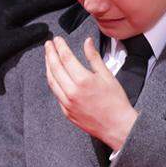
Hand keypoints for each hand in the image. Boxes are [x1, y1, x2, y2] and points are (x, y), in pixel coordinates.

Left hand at [0, 0, 75, 92]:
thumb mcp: (5, 45)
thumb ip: (25, 36)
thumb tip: (47, 28)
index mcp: (11, 15)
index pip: (39, 4)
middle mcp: (13, 19)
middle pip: (40, 8)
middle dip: (57, 4)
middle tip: (77, 2)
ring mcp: (12, 28)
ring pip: (37, 18)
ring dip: (52, 15)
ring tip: (70, 15)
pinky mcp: (12, 39)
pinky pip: (33, 30)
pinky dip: (45, 29)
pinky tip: (54, 34)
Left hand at [44, 36, 136, 150]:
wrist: (118, 127)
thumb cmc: (116, 102)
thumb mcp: (107, 75)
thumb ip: (94, 57)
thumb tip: (87, 42)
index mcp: (83, 80)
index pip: (66, 58)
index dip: (60, 46)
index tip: (57, 39)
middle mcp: (72, 92)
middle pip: (55, 68)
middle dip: (50, 54)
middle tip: (48, 44)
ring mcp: (67, 103)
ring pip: (51, 81)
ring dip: (48, 67)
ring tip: (48, 57)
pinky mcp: (66, 112)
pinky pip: (56, 94)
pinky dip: (53, 82)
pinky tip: (54, 76)